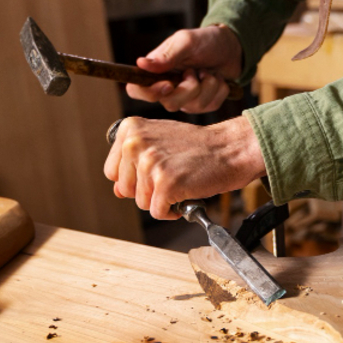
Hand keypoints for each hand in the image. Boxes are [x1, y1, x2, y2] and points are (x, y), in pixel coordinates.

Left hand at [105, 116, 265, 218]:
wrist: (230, 148)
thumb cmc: (198, 147)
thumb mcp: (159, 143)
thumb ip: (134, 163)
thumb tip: (117, 191)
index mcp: (130, 130)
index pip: (112, 171)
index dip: (134, 177)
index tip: (156, 169)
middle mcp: (135, 144)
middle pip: (125, 190)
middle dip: (147, 190)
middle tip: (172, 174)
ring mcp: (150, 164)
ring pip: (141, 203)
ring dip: (162, 200)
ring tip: (181, 181)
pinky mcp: (165, 184)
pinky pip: (157, 212)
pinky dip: (173, 211)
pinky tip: (186, 192)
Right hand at [127, 26, 241, 113]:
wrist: (231, 47)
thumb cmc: (205, 40)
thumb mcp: (186, 41)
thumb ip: (167, 55)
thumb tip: (141, 64)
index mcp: (156, 71)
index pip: (136, 90)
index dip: (148, 93)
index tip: (169, 85)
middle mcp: (168, 88)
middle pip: (169, 104)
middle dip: (189, 88)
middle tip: (195, 70)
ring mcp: (186, 99)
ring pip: (193, 107)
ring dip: (208, 85)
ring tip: (207, 71)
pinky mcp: (204, 104)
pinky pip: (211, 106)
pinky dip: (219, 89)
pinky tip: (217, 78)